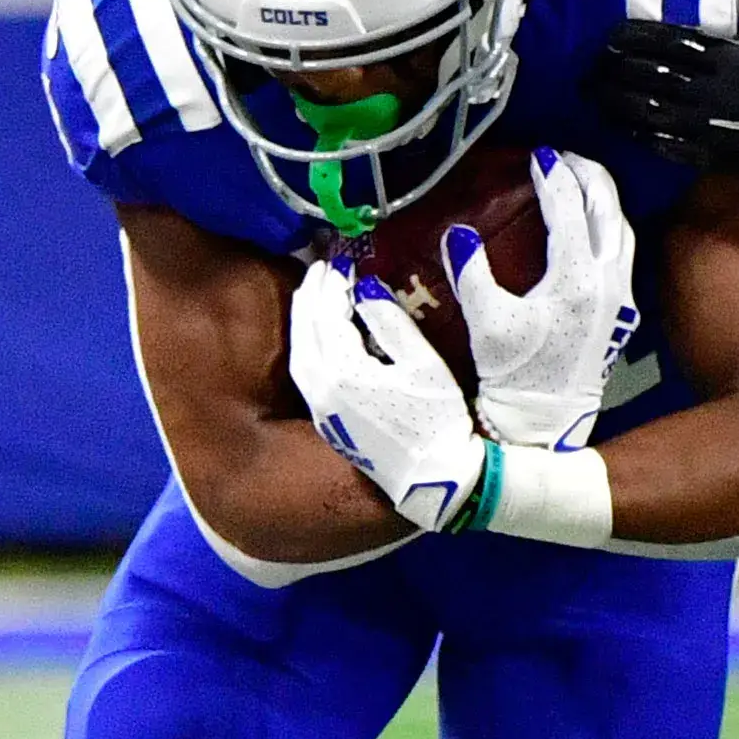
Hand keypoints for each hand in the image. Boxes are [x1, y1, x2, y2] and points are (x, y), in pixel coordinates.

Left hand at [288, 257, 486, 532]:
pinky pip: (306, 371)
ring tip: (314, 296)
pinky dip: (307, 344)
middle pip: (306, 331)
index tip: (341, 262)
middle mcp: (322, 389)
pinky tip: (318, 336)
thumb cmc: (438, 418)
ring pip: (301, 353)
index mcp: (344, 371)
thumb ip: (390, 322)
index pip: (327, 315)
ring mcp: (321, 407)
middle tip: (321, 270)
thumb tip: (366, 289)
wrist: (433, 477)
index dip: (333, 285)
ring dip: (305, 320)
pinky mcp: (327, 420)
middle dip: (312, 297)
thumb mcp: (422, 363)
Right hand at [444, 148, 639, 450]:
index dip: (554, 178)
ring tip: (582, 180)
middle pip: (607, 209)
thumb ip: (471, 273)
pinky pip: (624, 251)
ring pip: (622, 229)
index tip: (540, 156)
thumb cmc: (514, 371)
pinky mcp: (622, 310)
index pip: (569, 210)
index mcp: (577, 278)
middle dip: (588, 176)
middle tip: (566, 157)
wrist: (546, 419)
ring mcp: (620, 295)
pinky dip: (610, 225)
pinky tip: (594, 225)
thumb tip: (458, 233)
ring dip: (604, 199)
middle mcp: (608, 281)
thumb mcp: (487, 322)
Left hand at [594, 0, 738, 180]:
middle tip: (589, 65)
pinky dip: (640, 136)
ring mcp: (709, 125)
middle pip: (652, 77)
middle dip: (615, 71)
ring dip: (617, 104)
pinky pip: (667, 146)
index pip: (671, 43)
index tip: (609, 36)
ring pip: (651, 113)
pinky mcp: (711, 153)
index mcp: (729, 59)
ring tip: (593, 95)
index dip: (636, 39)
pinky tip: (619, 127)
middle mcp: (713, 91)